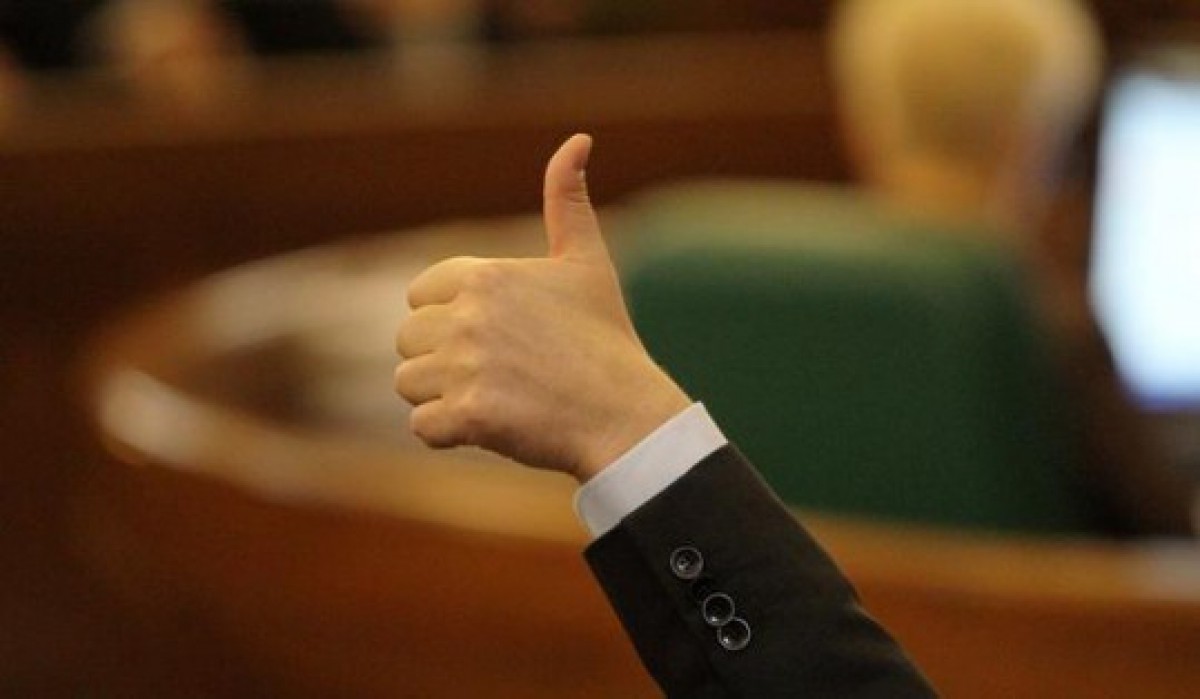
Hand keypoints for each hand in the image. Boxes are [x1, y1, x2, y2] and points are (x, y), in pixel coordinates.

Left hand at [394, 134, 690, 481]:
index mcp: (485, 274)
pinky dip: (449, 434)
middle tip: (500, 373)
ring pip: (409, 384)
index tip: (496, 336)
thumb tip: (578, 138)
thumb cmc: (606, 340)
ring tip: (498, 398)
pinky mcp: (467, 416)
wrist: (627, 414)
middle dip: (442, 360)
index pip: (420, 295)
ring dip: (443, 398)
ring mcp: (464, 366)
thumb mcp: (588, 262)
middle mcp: (467, 315)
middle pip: (407, 340)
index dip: (451, 319)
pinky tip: (492, 426)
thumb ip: (567, 200)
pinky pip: (422, 427)